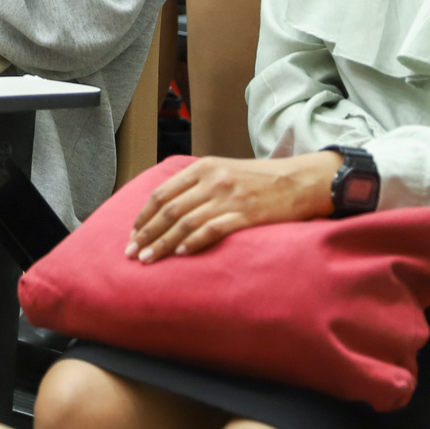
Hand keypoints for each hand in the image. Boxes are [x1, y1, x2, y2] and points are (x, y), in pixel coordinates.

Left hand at [126, 152, 337, 259]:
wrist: (298, 181)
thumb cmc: (259, 180)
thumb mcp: (223, 171)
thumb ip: (197, 185)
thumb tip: (167, 208)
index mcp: (203, 168)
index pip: (162, 193)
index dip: (143, 216)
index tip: (132, 234)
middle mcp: (212, 180)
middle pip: (168, 210)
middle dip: (146, 233)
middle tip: (131, 253)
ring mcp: (228, 197)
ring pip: (185, 222)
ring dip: (163, 243)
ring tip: (148, 259)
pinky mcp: (245, 215)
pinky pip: (211, 230)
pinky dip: (192, 243)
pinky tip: (180, 254)